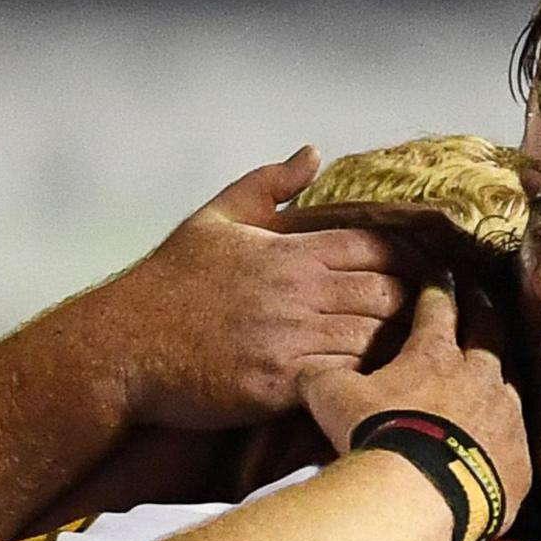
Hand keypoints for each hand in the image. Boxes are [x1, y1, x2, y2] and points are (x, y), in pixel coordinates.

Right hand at [89, 148, 419, 429]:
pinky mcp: (278, 386)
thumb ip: (270, 184)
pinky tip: (362, 384)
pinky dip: (359, 382)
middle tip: (414, 319)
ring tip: (398, 354)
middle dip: (407, 307)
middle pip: (389, 296)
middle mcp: (299, 294)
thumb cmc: (170, 281)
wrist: (126, 344)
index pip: (379, 247)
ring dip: (389, 349)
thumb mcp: (216, 216)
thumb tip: (314, 154)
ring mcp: (290, 342)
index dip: (405, 259)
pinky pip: (342, 382)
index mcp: (293, 252)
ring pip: (373, 343)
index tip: (411, 273)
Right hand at [300, 284, 532, 532]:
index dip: (438, 288)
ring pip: (510, 384)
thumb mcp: (332, 398)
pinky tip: (498, 443)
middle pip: (489, 331)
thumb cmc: (376, 437)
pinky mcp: (518, 460)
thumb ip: (322, 377)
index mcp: (434, 354)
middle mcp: (480, 376)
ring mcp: (506, 417)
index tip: (440, 275)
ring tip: (496, 373)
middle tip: (480, 296)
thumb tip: (305, 370)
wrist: (418, 496)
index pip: (438, 307)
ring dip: (500, 375)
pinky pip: (516, 442)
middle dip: (482, 310)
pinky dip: (505, 436)